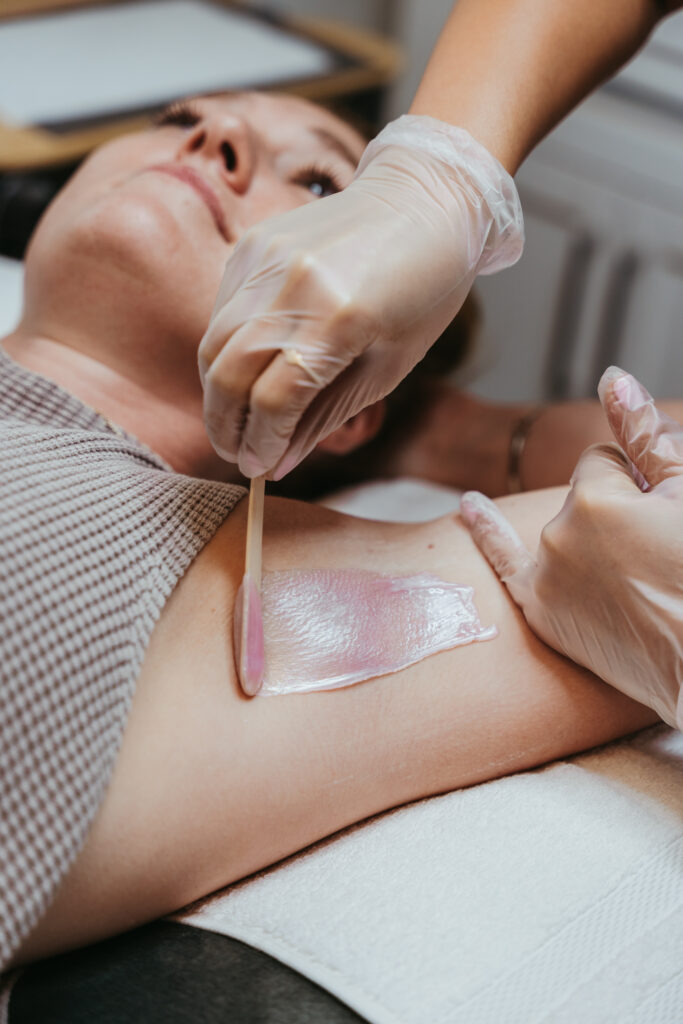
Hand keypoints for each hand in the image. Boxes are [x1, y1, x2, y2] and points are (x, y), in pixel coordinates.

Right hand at [199, 115, 522, 477]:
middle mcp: (294, 287)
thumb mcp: (388, 366)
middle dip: (225, 425)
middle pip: (228, 374)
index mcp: (340, 321)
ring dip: (216, 392)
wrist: (424, 201)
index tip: (258, 468)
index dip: (261, 443)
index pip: (274, 400)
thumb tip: (277, 463)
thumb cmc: (422, 291)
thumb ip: (325, 416)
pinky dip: (224, 349)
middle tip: (234, 453)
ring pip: (213, 342)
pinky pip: (222, 310)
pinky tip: (242, 370)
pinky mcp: (254, 244)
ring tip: (232, 420)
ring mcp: (267, 259)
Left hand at [460, 367, 682, 729]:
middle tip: (657, 553)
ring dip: (589, 535)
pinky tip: (469, 508)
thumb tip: (612, 377)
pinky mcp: (543, 615)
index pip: (603, 461)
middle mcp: (555, 536)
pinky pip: (503, 563)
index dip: (637, 480)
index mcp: (593, 500)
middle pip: (580, 496)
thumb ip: (645, 434)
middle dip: (614, 509)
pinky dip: (487, 534)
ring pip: (562, 528)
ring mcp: (544, 578)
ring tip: (637, 574)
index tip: (661, 512)